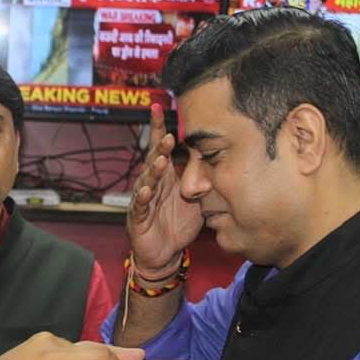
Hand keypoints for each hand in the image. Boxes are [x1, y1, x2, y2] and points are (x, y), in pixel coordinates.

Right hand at [128, 103, 202, 272]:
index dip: (159, 128)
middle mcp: (152, 183)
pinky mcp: (138, 217)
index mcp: (166, 176)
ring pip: (147, 180)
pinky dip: (142, 198)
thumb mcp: (197, 200)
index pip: (162, 148)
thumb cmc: (178, 223)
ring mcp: (143, 199)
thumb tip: (221, 161)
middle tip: (170, 136)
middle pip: (154, 160)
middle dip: (160, 147)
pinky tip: (146, 190)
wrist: (164, 252)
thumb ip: (204, 181)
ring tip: (161, 159)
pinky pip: (140, 205)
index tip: (159, 107)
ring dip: (154, 170)